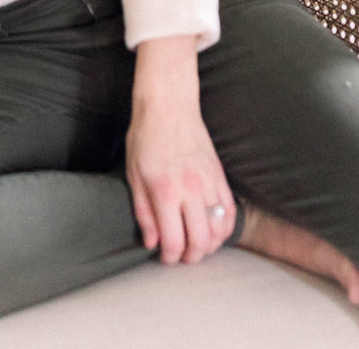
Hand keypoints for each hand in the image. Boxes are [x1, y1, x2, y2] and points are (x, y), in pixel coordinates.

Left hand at [126, 36, 235, 264]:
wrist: (168, 106)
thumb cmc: (145, 137)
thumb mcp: (134, 174)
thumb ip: (144, 212)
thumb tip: (152, 242)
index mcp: (165, 191)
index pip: (174, 241)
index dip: (170, 258)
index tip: (165, 258)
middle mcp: (190, 190)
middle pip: (200, 242)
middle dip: (191, 257)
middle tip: (182, 257)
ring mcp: (209, 182)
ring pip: (219, 230)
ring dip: (210, 245)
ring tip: (197, 246)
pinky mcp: (220, 175)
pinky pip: (230, 211)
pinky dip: (225, 227)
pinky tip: (215, 232)